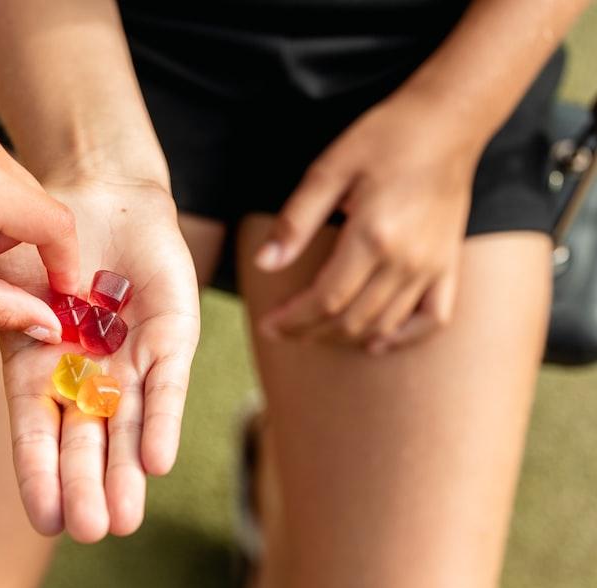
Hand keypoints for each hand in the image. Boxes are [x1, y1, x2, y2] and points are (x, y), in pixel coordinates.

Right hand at [0, 179, 199, 541]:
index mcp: (39, 373)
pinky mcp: (170, 339)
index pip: (37, 434)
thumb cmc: (32, 241)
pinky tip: (156, 461)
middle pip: (86, 441)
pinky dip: (161, 420)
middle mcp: (86, 377)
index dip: (40, 475)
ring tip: (124, 519)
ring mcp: (129, 361)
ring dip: (126, 471)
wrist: (96, 195)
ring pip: (128, 425)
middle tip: (93, 530)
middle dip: (88, 485)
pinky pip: (166, 384)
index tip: (45, 522)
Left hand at [255, 93, 480, 353]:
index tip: (268, 325)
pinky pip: (432, 320)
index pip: (325, 299)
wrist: (448, 121)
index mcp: (373, 236)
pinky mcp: (449, 264)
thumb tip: (265, 264)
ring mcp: (432, 266)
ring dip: (345, 337)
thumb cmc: (385, 138)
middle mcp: (406, 259)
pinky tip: (376, 341)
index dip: (293, 320)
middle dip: (309, 332)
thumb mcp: (328, 169)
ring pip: (384, 324)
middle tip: (280, 330)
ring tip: (313, 331)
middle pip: (351, 319)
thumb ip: (296, 221)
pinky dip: (402, 336)